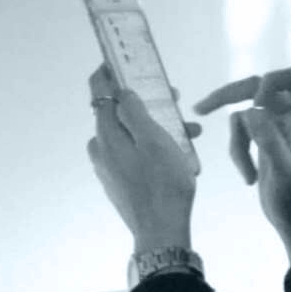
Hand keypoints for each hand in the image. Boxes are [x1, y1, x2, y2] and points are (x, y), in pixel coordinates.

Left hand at [86, 65, 201, 248]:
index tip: (126, 60)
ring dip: (159, 127)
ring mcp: (109, 166)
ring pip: (132, 134)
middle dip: (148, 102)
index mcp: (106, 133)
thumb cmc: (163, 185)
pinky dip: (154, 146)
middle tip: (175, 99)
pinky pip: (135, 153)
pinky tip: (179, 154)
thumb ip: (135, 111)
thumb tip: (123, 92)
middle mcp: (101, 148)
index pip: (99, 90)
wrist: (162, 231)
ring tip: (191, 134)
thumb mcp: (155, 140)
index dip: (110, 71)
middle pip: (120, 113)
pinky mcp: (120, 181)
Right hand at [192, 67, 290, 245]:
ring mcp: (280, 125)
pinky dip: (238, 150)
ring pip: (246, 110)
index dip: (272, 80)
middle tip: (201, 108)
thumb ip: (270, 142)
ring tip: (246, 174)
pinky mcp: (265, 136)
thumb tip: (251, 110)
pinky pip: (241, 128)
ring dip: (237, 140)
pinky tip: (249, 178)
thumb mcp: (284, 175)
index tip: (257, 102)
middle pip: (261, 85)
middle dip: (231, 96)